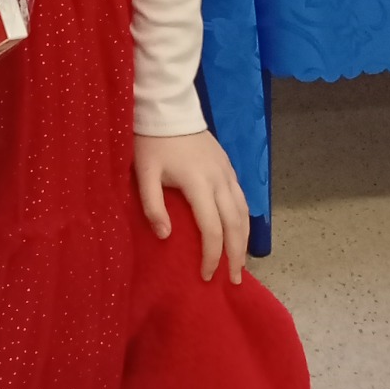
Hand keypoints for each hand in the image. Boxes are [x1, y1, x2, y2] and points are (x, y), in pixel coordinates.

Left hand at [134, 131, 249, 283]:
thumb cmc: (152, 142)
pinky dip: (244, 219)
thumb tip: (165, 237)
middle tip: (233, 280)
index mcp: (198, 183)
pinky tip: (240, 231)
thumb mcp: (144, 172)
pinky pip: (242, 198)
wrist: (167, 108)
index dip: (211, 256)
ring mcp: (227, 172)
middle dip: (236, 255)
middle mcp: (219, 180)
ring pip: (244, 212)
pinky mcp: (228, 166)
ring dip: (244, 240)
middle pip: (235, 224)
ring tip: (240, 263)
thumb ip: (152, 205)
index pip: (212, 229)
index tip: (205, 276)